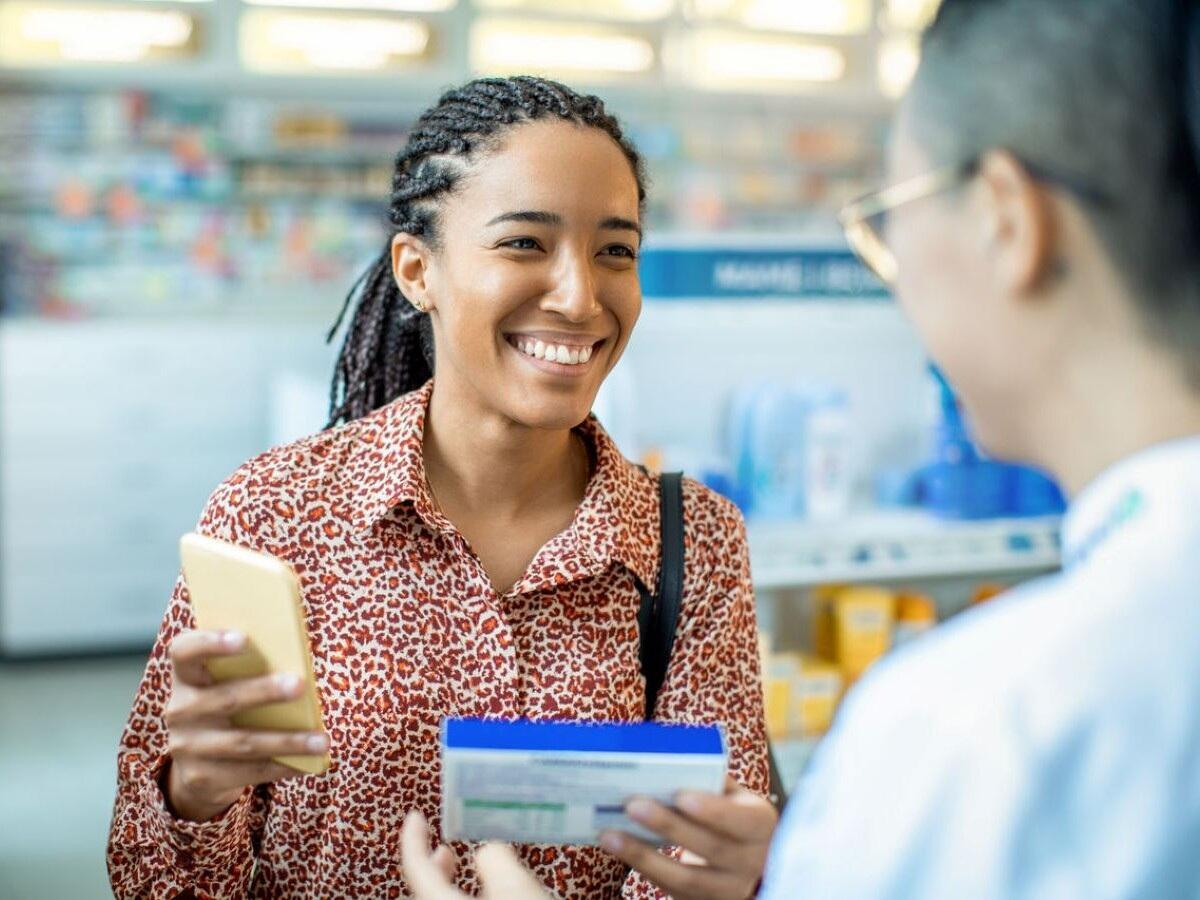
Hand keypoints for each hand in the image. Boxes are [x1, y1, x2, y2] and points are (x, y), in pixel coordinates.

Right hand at [163, 629, 328, 821]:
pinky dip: (284, 766)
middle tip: (299, 685)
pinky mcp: (201, 777)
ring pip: (243, 742)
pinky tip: (311, 761)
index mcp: (186, 677)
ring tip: (321, 740)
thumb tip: (298, 658)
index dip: (209, 643)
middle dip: (265, 692)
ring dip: (287, 741)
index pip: (184, 651)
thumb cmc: (225, 704)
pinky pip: (250, 771)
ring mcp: (188, 747)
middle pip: (225, 698)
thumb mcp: (224, 683)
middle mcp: (180, 710)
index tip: (243, 638)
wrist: (195, 763)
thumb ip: (247, 667)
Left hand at [400, 810, 551, 899]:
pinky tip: (496, 892)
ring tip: (473, 867)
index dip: (413, 838)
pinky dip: (471, 895)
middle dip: (434, 864)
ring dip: (455, 882)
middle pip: (427, 887)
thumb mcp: (516, 884)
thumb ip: (496, 857)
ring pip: (447, 899)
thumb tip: (490, 847)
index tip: (415, 816)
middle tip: (443, 847)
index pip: (415, 866)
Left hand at [600, 778, 777, 899]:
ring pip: (686, 879)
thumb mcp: (734, 796)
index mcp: (761, 825)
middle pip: (709, 848)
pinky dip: (643, 868)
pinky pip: (672, 891)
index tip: (680, 795)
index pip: (740, 820)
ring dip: (644, 856)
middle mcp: (751, 862)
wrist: (750, 861)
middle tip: (632, 805)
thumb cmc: (734, 815)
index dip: (712, 811)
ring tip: (610, 834)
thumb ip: (711, 780)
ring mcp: (728, 890)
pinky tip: (619, 849)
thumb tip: (668, 760)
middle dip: (668, 826)